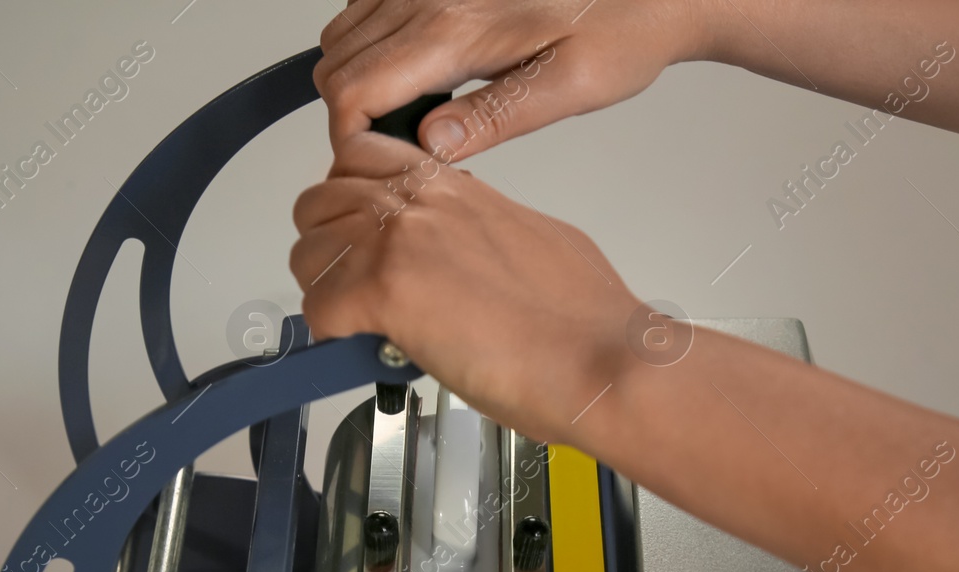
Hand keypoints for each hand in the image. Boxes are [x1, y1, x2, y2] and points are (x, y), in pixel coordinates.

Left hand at [289, 131, 641, 444]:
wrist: (599, 357)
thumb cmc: (583, 318)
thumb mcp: (531, 239)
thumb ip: (479, 230)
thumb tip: (461, 252)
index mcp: (456, 188)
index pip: (364, 156)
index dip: (351, 199)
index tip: (362, 234)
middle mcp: (421, 204)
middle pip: (322, 197)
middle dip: (327, 245)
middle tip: (352, 286)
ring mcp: (399, 243)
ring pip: (308, 248)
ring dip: (324, 289)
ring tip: (358, 322)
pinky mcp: (385, 292)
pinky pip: (318, 307)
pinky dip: (333, 336)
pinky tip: (367, 348)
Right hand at [315, 0, 709, 160]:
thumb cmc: (619, 33)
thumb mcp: (569, 88)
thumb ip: (495, 117)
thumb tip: (431, 146)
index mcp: (457, 29)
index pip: (356, 90)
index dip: (350, 140)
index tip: (379, 168)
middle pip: (339, 62)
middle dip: (350, 115)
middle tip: (394, 152)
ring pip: (344, 34)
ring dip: (358, 80)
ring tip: (407, 117)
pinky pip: (366, 8)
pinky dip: (369, 46)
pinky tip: (415, 74)